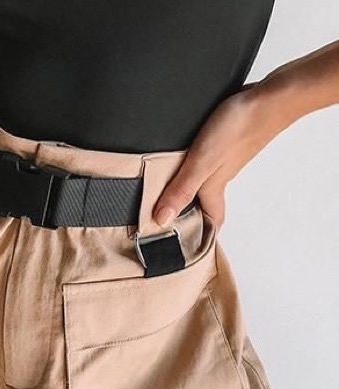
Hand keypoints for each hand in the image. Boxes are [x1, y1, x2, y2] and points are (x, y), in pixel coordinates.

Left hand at [153, 80, 294, 230]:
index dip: (201, 235)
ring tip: (165, 192)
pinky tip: (182, 158)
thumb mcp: (201, 163)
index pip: (211, 221)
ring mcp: (225, 158)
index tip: (185, 247)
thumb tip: (161, 220)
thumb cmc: (239, 128)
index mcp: (214, 187)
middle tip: (165, 220)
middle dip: (190, 214)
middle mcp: (220, 176)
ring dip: (188, 189)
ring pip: (205, 181)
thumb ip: (181, 190)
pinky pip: (207, 161)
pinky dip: (193, 167)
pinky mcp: (226, 140)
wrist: (272, 96)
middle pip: (206, 202)